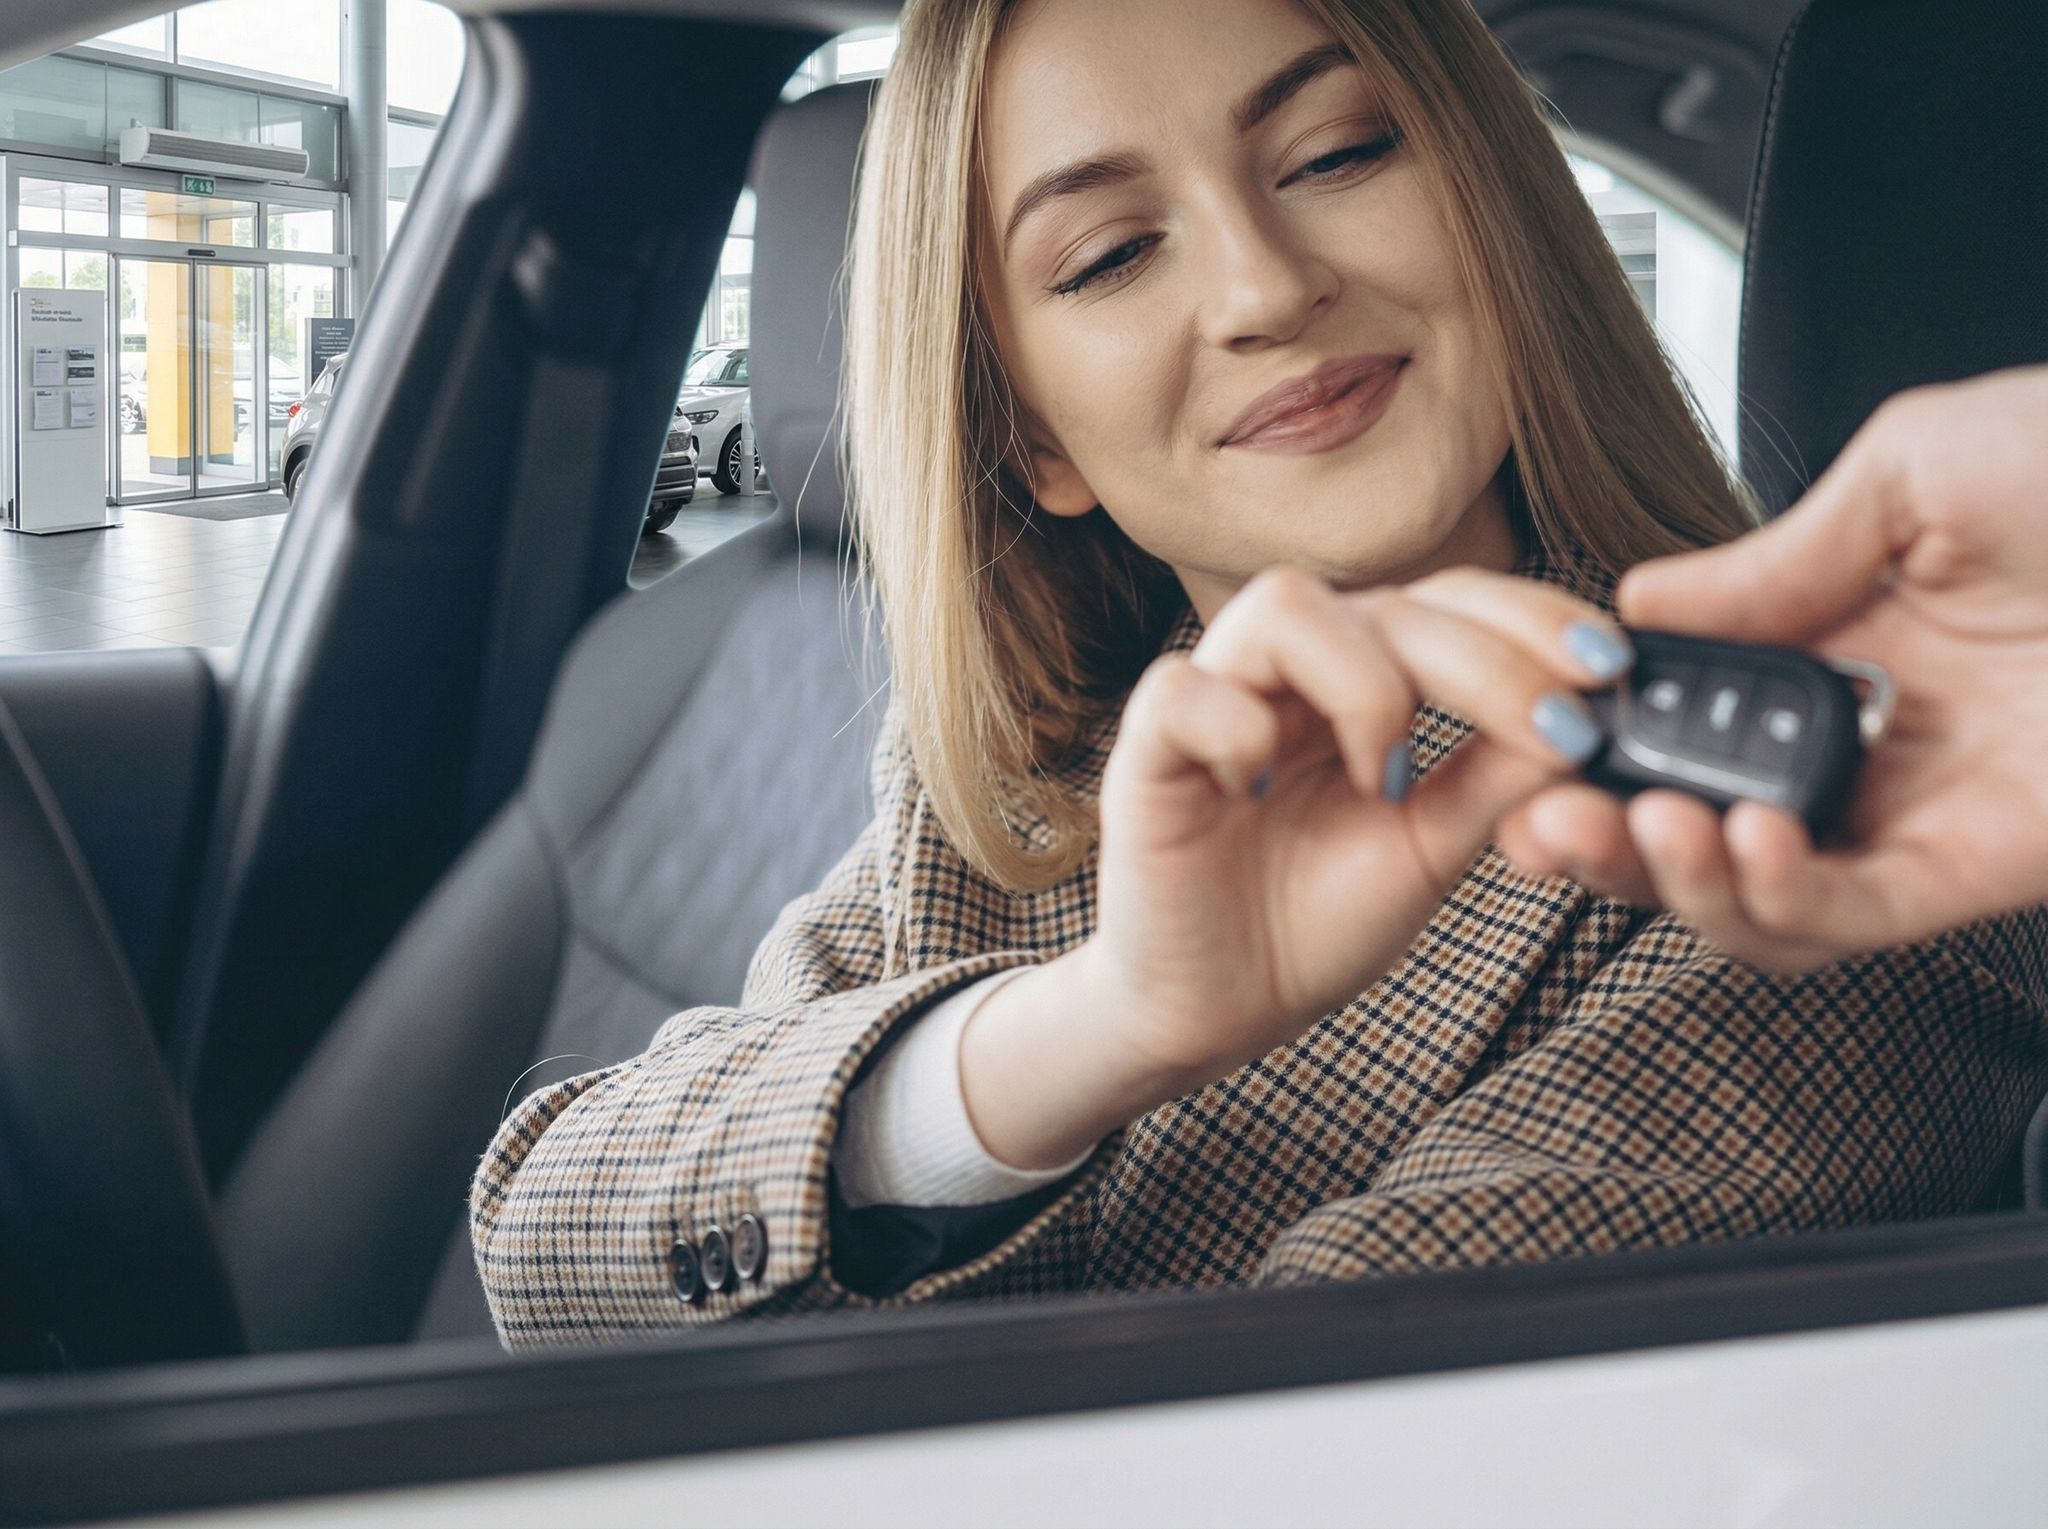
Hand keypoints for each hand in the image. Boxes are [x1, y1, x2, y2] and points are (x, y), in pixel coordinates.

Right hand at [960, 565, 1628, 1169]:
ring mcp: (1217, 695)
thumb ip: (1500, 777)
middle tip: (1550, 729)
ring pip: (1286, 607)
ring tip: (1385, 778)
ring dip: (1362, 685)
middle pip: (1389, 602)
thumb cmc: (1314, 921)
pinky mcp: (1147, 745)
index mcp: (1365, 676)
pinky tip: (1262, 791)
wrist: (1218, 1008)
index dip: (1528, 617)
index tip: (1608, 667)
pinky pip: (1187, 690)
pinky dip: (1240, 731)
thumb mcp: (1434, 847)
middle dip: (1485, 660)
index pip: (1451, 601)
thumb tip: (1592, 716)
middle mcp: (1293, 669)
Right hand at [1498, 366, 2047, 971]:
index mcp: (1839, 643)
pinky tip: (1747, 843)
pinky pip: (1859, 917)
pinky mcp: (1986, 867)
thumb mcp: (1916, 465)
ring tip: (1643, 830)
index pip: (1688, 721)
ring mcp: (1923, 811)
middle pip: (1702, 828)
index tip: (1538, 737)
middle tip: (1544, 827)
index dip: (1601, 742)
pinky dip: (1786, 899)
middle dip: (1606, 843)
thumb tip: (1644, 606)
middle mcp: (1869, 740)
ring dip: (1679, 884)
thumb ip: (1772, 557)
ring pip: (1763, 901)